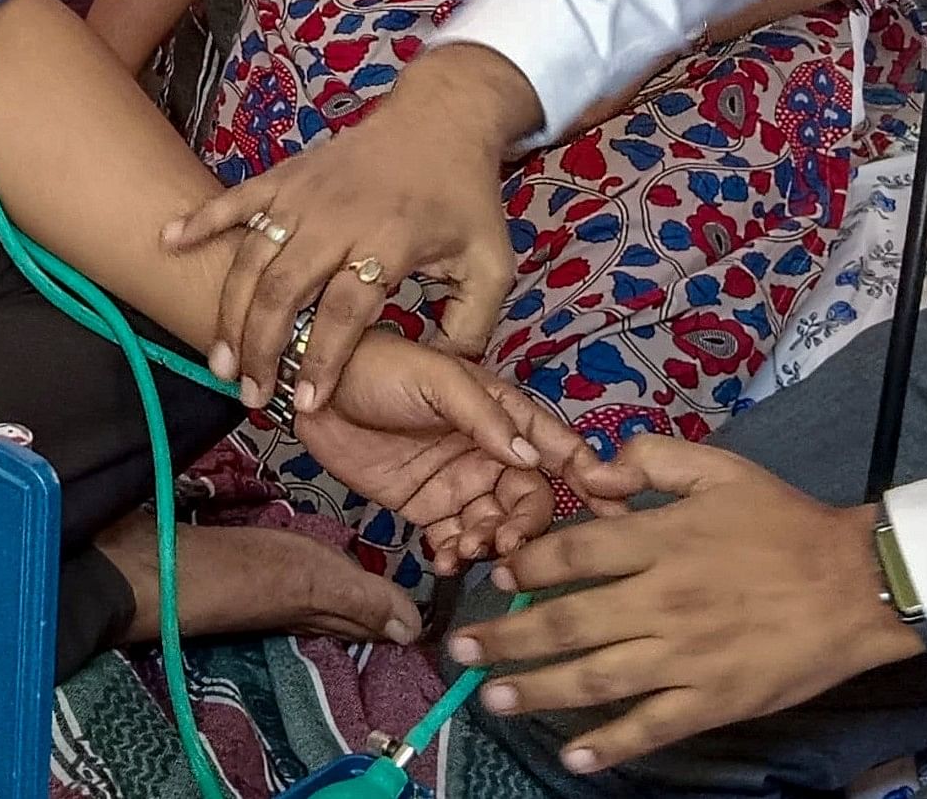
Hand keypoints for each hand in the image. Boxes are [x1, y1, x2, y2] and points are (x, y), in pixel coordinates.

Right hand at [162, 43, 537, 415]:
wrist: (441, 119)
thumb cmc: (464, 199)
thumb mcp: (493, 265)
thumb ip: (472, 326)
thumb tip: (443, 376)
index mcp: (391, 240)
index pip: (347, 310)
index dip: (324, 359)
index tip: (306, 403)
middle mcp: (341, 216)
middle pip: (286, 289)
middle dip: (263, 348)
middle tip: (252, 396)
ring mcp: (306, 193)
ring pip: (254, 257)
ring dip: (230, 311)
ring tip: (219, 361)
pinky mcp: (287, 175)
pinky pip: (236, 199)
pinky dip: (200, 219)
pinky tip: (168, 242)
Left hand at [290, 335, 587, 570]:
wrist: (315, 388)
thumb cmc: (380, 366)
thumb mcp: (437, 379)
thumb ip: (484, 418)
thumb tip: (531, 458)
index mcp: (504, 415)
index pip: (558, 449)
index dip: (589, 477)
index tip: (611, 509)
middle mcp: (490, 453)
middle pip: (531, 499)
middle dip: (528, 526)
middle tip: (508, 542)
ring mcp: (460, 484)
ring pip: (497, 526)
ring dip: (492, 544)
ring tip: (471, 548)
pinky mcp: (426, 508)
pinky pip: (456, 540)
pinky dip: (458, 555)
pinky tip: (445, 560)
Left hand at [448, 437, 920, 774]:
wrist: (857, 584)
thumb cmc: (786, 522)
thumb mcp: (720, 467)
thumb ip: (650, 459)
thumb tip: (590, 471)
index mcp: (661, 541)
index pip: (572, 555)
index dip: (526, 566)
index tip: (497, 577)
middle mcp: (663, 601)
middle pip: (568, 623)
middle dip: (507, 640)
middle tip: (462, 653)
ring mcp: (687, 656)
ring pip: (597, 679)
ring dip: (539, 692)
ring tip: (495, 700)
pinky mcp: (715, 699)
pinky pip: (653, 726)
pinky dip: (612, 745)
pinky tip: (575, 757)